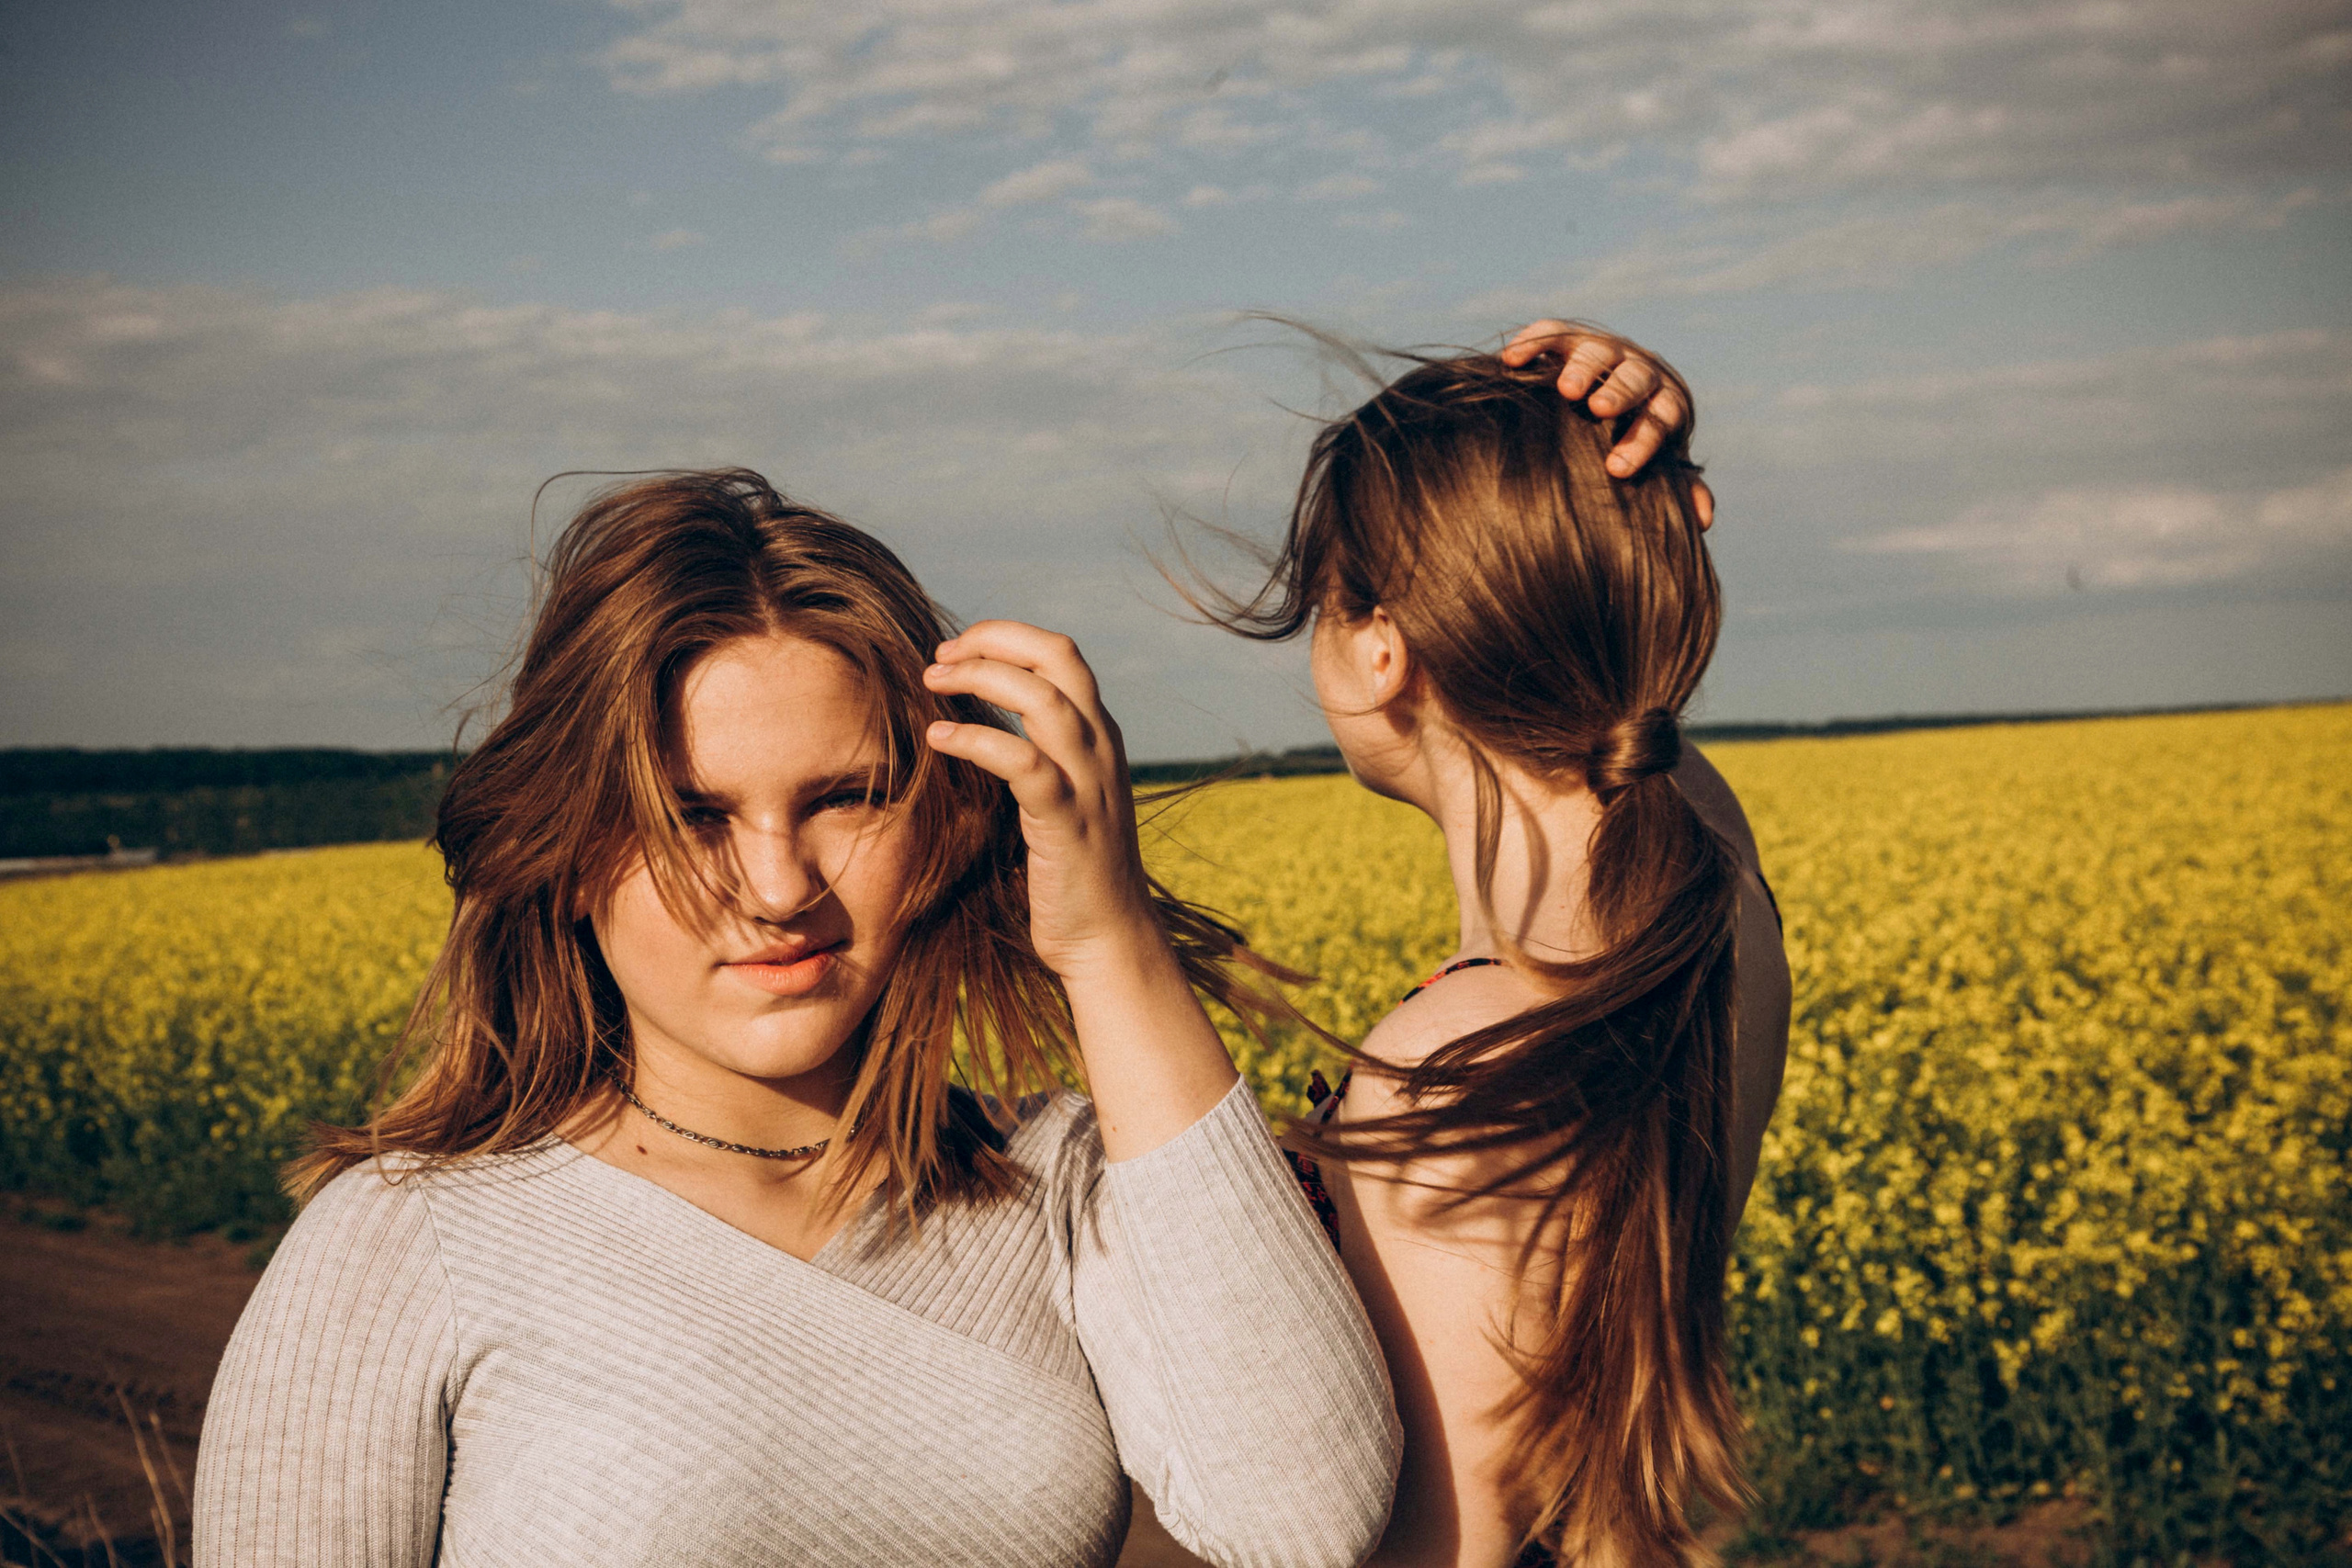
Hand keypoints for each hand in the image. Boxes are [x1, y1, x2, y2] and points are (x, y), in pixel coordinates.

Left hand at [921, 620, 1158, 980]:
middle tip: (941, 655)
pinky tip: (938, 738)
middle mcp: (1100, 749)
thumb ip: (1041, 757)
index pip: (1060, 656)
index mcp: (1099, 737)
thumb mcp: (1064, 798)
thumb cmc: (1074, 873)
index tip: (956, 651)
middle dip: (995, 641)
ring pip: (1042, 699)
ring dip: (981, 678)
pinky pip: (1023, 763)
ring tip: (932, 681)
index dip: (1006, 639)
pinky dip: (977, 740)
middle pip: (1057, 658)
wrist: (1110, 940)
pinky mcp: (1067, 822)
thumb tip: (983, 728)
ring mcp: (1088, 783)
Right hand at [1501, 319, 1714, 527]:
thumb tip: (1702, 521)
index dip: (1643, 439)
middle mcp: (1639, 369)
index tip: (1618, 468)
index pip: (1662, 416)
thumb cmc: (1637, 436)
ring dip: (1583, 367)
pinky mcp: (1571, 338)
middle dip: (1619, 392)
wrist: (1620, 386)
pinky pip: (1554, 333)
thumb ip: (1680, 487)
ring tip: (1564, 388)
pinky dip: (1535, 341)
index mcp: (1663, 401)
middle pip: (1635, 376)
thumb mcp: (1661, 459)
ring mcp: (1605, 350)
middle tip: (1598, 409)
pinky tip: (1511, 359)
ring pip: (1598, 350)